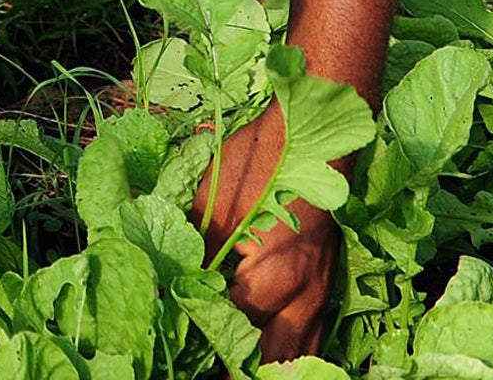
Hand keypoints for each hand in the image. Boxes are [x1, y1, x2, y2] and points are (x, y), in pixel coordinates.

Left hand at [195, 104, 339, 364]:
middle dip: (236, 367)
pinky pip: (310, 337)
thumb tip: (165, 278)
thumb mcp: (214, 201)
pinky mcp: (328, 287)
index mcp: (276, 275)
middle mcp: (306, 295)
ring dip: (265, 366)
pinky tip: (264, 360)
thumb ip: (193, 248)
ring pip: (296, 354)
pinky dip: (288, 353)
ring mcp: (322, 294)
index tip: (174, 343)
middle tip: (202, 368)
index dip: (200, 334)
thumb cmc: (259, 162)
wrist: (316, 135)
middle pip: (270, 358)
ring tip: (231, 370)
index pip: (232, 326)